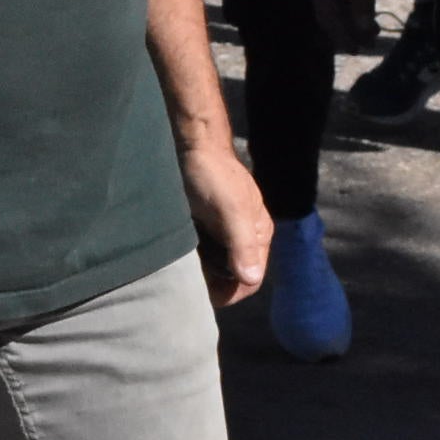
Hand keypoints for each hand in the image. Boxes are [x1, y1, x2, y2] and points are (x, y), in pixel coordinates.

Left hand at [180, 139, 272, 306]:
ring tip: (183, 270)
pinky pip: (205, 251)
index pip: (252, 279)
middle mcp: (246, 234)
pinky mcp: (208, 222)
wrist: (191, 142)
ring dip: (203, 273)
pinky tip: (180, 255)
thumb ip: (242, 243)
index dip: (231, 294)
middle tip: (189, 284)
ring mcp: (226, 228)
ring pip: (219, 265)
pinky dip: (194, 258)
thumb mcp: (229, 209)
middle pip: (235, 275)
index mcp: (258, 233)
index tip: (205, 297)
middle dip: (215, 286)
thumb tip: (251, 278)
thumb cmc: (211, 174)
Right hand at [305, 0, 381, 51]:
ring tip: (371, 28)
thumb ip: (362, 0)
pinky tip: (360, 8)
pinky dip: (346, 4)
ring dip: (349, 18)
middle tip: (368, 42)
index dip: (342, 37)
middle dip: (347, 31)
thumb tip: (363, 29)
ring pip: (331, 5)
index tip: (357, 50)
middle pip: (328, 15)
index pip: (328, 20)